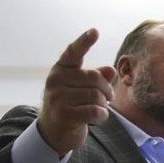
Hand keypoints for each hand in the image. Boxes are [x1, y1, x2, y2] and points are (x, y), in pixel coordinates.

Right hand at [38, 29, 116, 155]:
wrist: (53, 131)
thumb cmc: (72, 105)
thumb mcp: (82, 88)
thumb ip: (97, 77)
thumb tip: (110, 69)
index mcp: (61, 69)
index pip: (73, 52)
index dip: (85, 41)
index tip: (95, 31)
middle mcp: (56, 80)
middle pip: (95, 78)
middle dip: (107, 90)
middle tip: (108, 99)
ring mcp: (58, 97)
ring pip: (96, 96)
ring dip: (104, 104)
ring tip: (100, 108)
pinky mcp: (64, 114)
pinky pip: (95, 111)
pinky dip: (102, 115)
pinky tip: (98, 117)